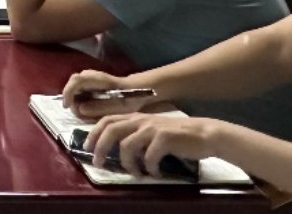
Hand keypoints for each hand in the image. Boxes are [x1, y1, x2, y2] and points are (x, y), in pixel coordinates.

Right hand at [62, 70, 150, 119]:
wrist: (135, 91)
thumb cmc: (129, 98)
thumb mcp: (118, 106)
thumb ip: (98, 107)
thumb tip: (80, 108)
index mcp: (97, 79)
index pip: (76, 80)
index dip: (68, 93)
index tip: (66, 106)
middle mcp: (89, 75)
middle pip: (72, 87)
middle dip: (73, 102)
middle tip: (82, 116)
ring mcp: (87, 79)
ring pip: (74, 91)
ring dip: (77, 104)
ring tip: (89, 115)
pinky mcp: (87, 85)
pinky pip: (78, 94)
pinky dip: (81, 103)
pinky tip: (90, 111)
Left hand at [87, 112, 218, 178]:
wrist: (205, 134)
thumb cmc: (178, 135)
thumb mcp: (152, 130)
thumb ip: (135, 134)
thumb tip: (116, 148)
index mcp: (136, 117)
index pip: (107, 120)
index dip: (94, 133)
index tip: (87, 147)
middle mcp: (141, 120)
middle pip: (111, 130)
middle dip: (100, 147)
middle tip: (98, 163)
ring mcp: (152, 128)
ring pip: (127, 145)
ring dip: (128, 164)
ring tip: (136, 173)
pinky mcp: (165, 138)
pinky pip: (149, 156)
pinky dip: (150, 168)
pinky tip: (156, 173)